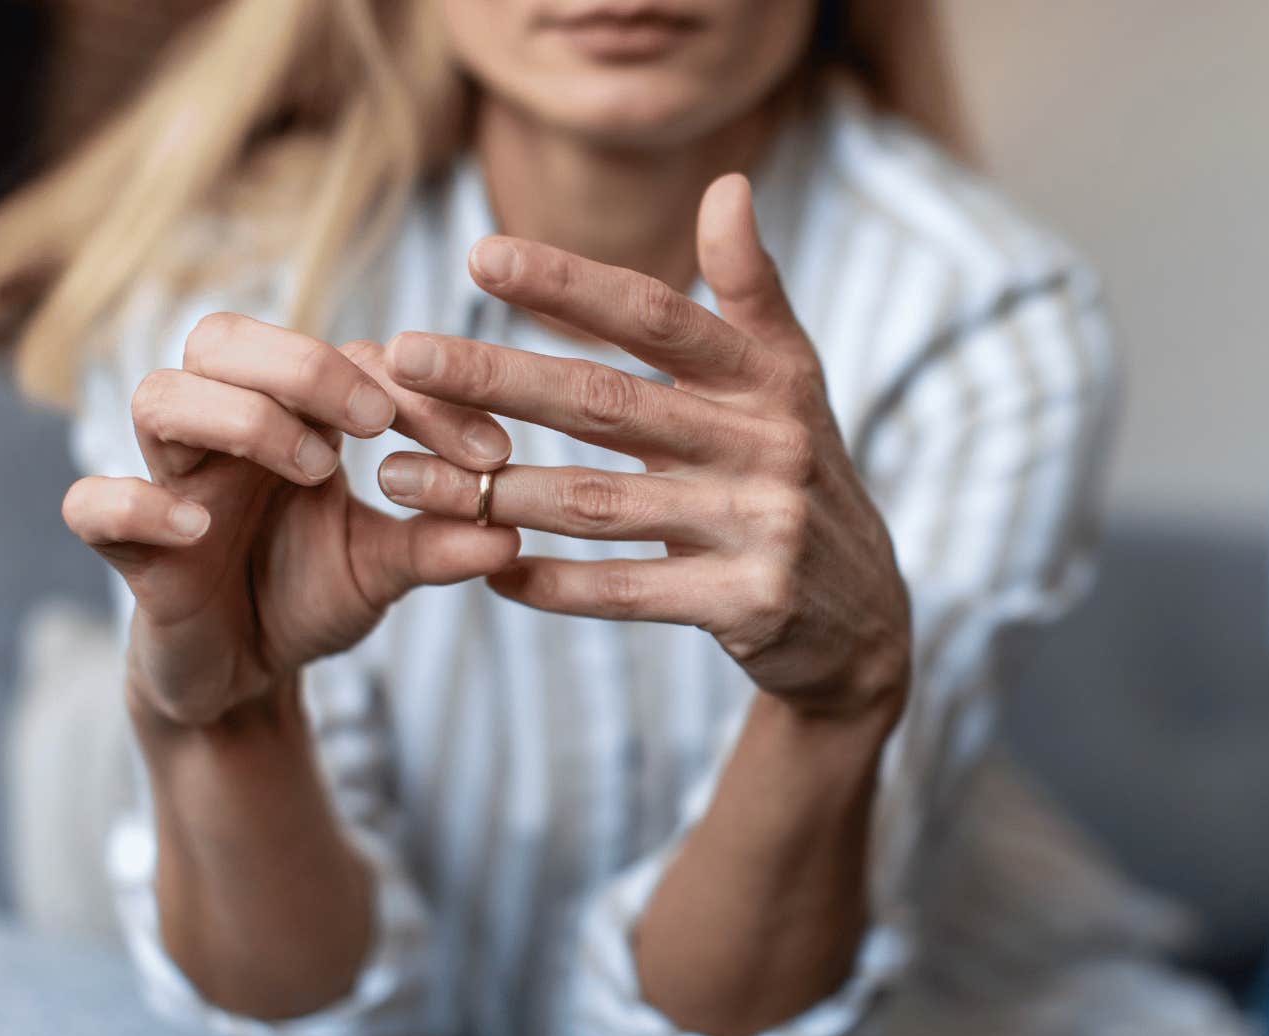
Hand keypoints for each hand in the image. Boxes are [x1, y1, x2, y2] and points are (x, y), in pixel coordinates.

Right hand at [62, 317, 521, 724]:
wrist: (243, 679)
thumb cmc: (309, 597)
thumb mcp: (387, 571)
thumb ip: (439, 546)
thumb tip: (511, 533)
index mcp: (293, 418)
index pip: (343, 359)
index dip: (419, 393)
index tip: (490, 452)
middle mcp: (224, 433)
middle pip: (222, 339)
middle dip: (305, 366)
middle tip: (377, 423)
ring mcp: (170, 483)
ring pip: (159, 397)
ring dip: (243, 418)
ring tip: (315, 470)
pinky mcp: (129, 549)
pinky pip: (92, 504)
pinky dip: (138, 503)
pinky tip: (199, 526)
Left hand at [374, 175, 911, 724]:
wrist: (866, 617)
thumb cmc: (800, 475)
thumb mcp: (792, 381)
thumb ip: (750, 288)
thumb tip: (727, 185)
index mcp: (770, 379)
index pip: (659, 317)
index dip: (570, 286)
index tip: (479, 256)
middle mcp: (769, 445)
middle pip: (610, 403)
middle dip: (499, 377)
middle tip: (405, 357)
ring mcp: (761, 527)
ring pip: (600, 504)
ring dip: (493, 491)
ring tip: (403, 477)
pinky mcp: (749, 604)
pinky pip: (629, 592)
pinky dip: (554, 584)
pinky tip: (488, 569)